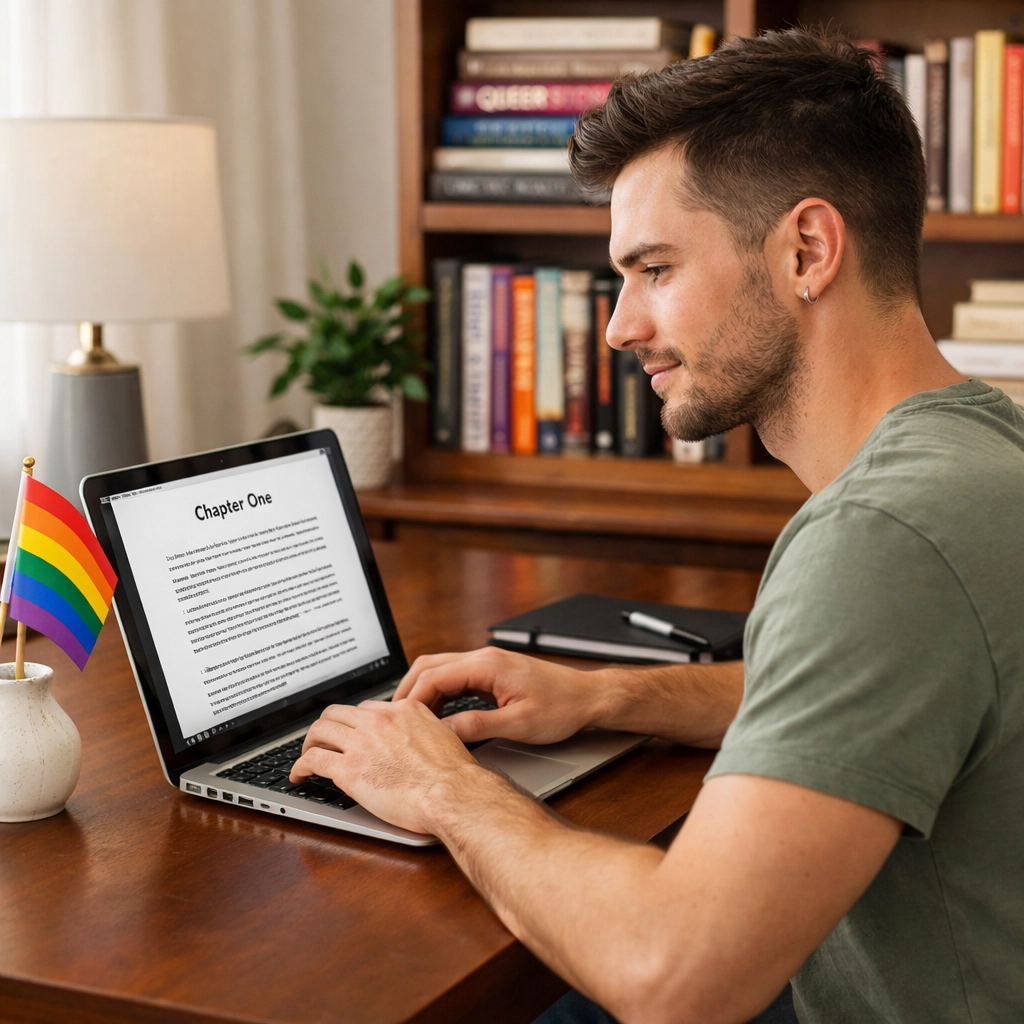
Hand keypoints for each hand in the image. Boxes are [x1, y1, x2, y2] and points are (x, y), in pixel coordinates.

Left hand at [290, 698, 484, 833]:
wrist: (452, 793)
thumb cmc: (455, 776)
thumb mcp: (443, 737)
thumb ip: (423, 734)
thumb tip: (419, 745)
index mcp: (404, 710)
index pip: (368, 708)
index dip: (356, 722)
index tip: (353, 734)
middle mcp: (379, 719)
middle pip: (338, 713)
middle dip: (327, 726)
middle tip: (323, 741)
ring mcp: (362, 742)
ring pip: (320, 730)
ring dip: (310, 743)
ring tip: (307, 755)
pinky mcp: (348, 768)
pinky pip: (313, 760)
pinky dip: (300, 766)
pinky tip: (298, 775)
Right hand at [393, 646, 601, 744]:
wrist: (588, 697)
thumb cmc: (562, 708)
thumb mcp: (519, 724)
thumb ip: (478, 726)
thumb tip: (445, 732)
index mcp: (488, 665)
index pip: (434, 676)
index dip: (412, 699)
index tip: (400, 721)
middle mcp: (484, 657)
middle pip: (431, 666)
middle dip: (409, 691)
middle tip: (397, 720)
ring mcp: (488, 662)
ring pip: (442, 669)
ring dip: (424, 691)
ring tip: (414, 720)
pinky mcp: (493, 671)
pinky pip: (456, 676)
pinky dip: (440, 691)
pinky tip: (438, 713)